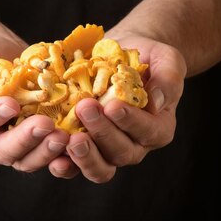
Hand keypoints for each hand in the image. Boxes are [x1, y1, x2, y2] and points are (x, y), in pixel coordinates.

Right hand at [0, 35, 69, 170]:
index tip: (11, 104)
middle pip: (2, 151)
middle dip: (25, 140)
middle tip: (46, 125)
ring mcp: (10, 146)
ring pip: (26, 159)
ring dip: (46, 151)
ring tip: (65, 136)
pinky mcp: (34, 143)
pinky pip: (48, 156)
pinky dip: (63, 156)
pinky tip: (77, 145)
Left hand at [48, 36, 186, 183]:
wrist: (122, 54)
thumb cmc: (148, 56)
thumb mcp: (166, 60)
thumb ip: (168, 78)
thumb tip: (156, 102)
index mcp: (158, 128)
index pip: (148, 131)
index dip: (131, 122)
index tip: (113, 106)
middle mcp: (134, 145)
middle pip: (121, 152)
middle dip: (102, 133)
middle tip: (85, 109)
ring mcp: (107, 150)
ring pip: (99, 167)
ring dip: (83, 155)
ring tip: (68, 138)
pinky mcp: (83, 148)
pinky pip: (74, 164)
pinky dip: (63, 162)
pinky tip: (52, 153)